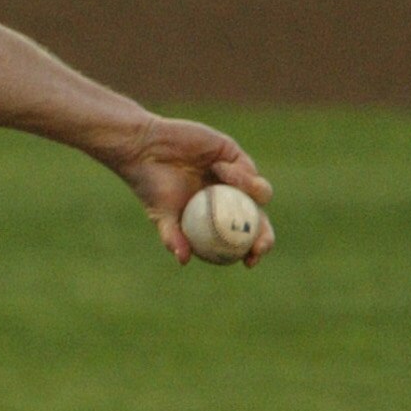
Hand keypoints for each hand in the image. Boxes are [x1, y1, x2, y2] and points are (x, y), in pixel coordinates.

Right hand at [102, 116, 276, 265]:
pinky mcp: (234, 155)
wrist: (145, 148)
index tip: (250, 261)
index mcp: (217, 216)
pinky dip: (238, 173)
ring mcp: (235, 176)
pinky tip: (218, 169)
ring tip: (230, 187)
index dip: (252, 250)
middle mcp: (230, 198)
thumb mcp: (161, 214)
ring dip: (253, 194)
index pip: (242, 237)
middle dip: (265, 235)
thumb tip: (183, 260)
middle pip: (259, 220)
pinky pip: (247, 168)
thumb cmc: (151, 183)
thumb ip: (173, 236)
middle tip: (260, 243)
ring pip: (260, 192)